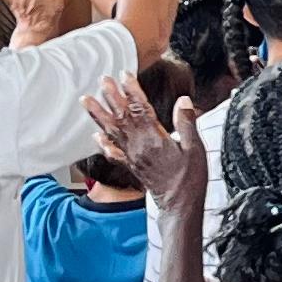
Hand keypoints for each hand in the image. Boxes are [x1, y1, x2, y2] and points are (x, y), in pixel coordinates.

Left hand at [84, 79, 204, 210]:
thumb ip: (187, 123)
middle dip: (112, 96)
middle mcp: (139, 146)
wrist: (179, 206)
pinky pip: (114, 153)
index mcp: (155, 139)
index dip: (132, 90)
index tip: (125, 74)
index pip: (140, 109)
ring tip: (86, 100)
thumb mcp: (195, 149)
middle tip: (103, 79)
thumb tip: (184, 100)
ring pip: (112, 131)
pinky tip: (96, 135)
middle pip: (122, 117)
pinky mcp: (132, 166)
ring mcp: (133, 157)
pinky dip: (103, 142)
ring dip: (98, 114)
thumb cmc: (190, 179)